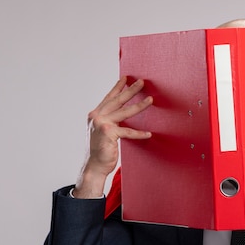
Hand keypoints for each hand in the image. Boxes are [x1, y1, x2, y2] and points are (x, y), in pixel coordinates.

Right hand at [74, 76, 152, 197]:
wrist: (94, 166)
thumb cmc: (100, 150)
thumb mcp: (102, 131)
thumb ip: (109, 121)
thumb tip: (121, 113)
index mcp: (95, 115)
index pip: (109, 98)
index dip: (118, 88)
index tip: (126, 78)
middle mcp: (97, 117)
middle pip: (117, 100)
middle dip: (130, 90)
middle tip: (141, 82)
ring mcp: (102, 124)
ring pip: (124, 112)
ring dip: (139, 105)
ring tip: (150, 100)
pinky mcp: (109, 134)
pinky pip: (128, 132)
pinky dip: (139, 134)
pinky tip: (148, 134)